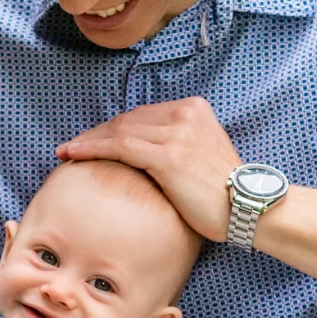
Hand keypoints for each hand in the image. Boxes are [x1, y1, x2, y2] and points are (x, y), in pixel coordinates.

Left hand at [56, 97, 240, 241]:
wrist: (249, 207)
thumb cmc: (224, 193)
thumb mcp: (201, 155)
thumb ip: (176, 145)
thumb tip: (142, 155)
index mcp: (193, 109)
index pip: (142, 115)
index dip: (113, 128)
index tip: (91, 140)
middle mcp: (185, 114)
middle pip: (128, 120)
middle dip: (97, 134)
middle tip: (72, 147)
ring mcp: (178, 132)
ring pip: (120, 131)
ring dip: (89, 141)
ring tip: (67, 152)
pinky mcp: (169, 154)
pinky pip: (121, 146)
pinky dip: (93, 149)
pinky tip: (74, 154)